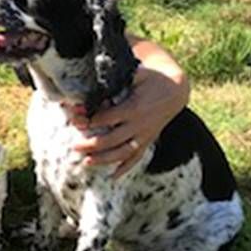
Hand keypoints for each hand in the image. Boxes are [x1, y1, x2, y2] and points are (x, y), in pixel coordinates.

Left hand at [69, 65, 188, 176]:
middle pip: (112, 139)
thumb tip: (96, 78)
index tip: (75, 121)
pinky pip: (137, 157)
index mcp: (134, 108)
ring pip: (123, 152)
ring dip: (104, 159)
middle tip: (74, 146)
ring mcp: (145, 135)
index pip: (108, 119)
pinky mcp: (149, 140)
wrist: (176, 90)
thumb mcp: (135, 74)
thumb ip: (117, 79)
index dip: (90, 120)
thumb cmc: (151, 79)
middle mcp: (139, 124)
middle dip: (92, 144)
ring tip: (87, 162)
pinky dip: (126, 168)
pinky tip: (113, 176)